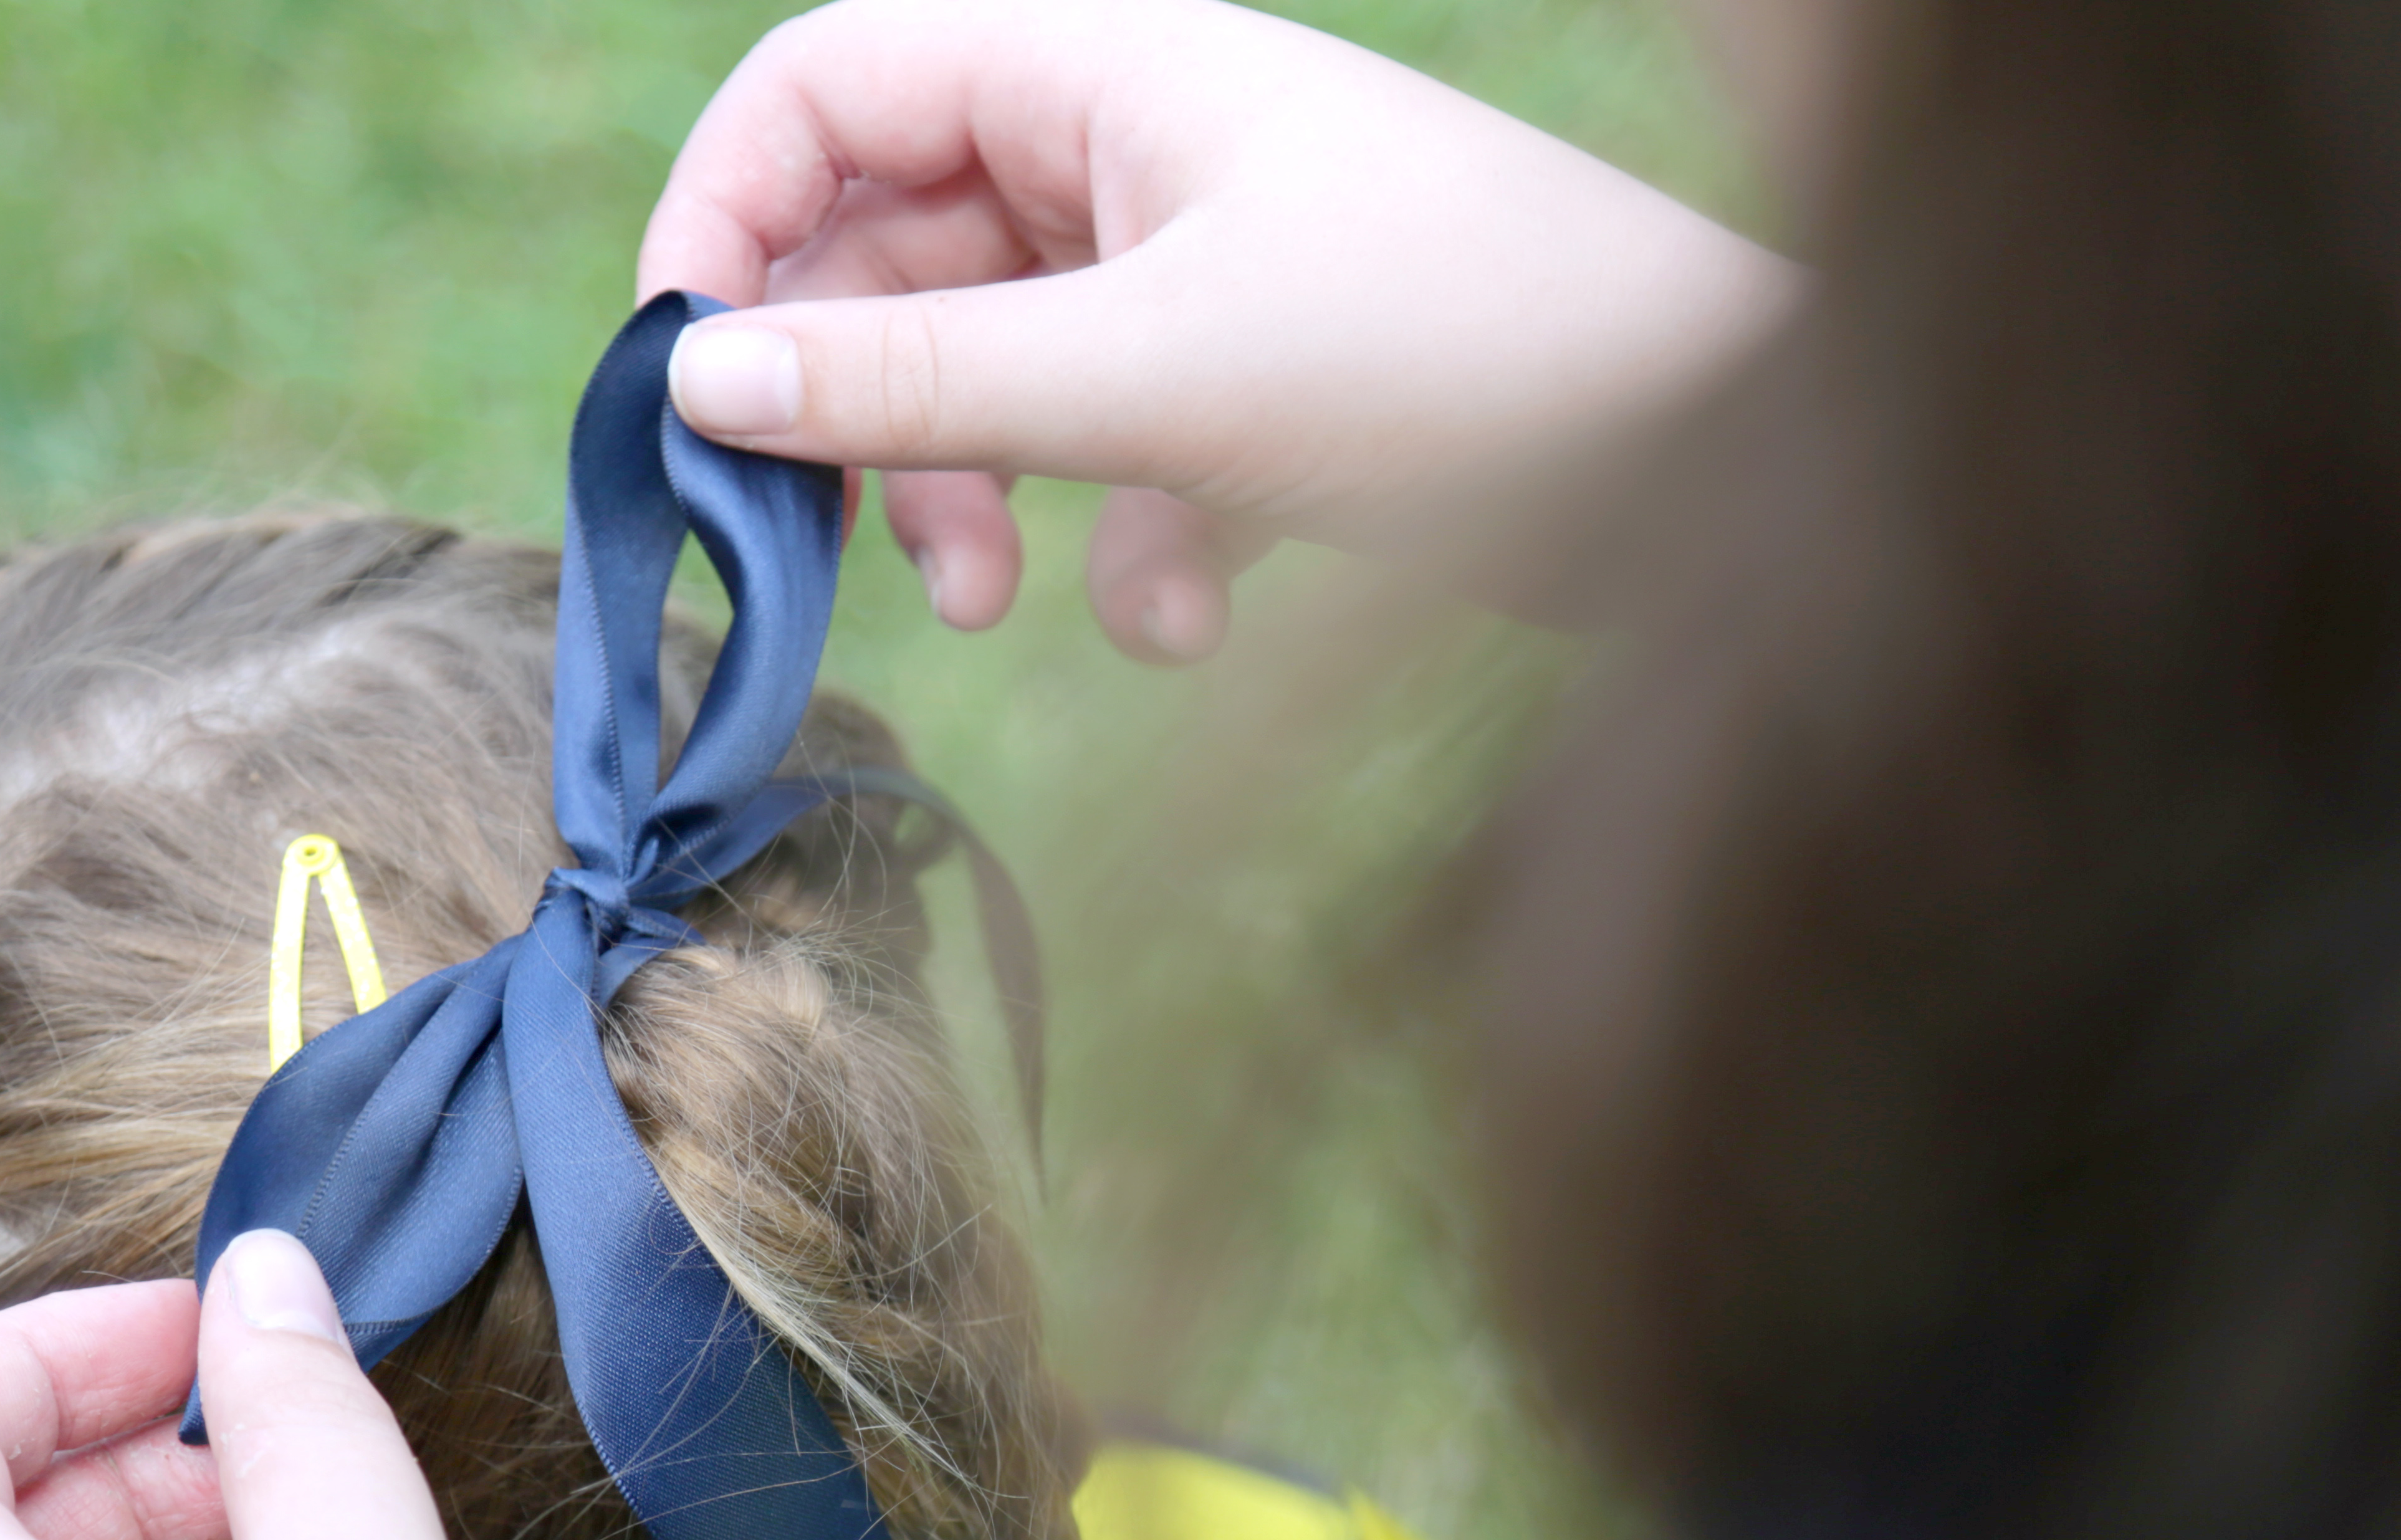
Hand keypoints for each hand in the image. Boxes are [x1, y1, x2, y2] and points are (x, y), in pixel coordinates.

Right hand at [640, 0, 1801, 659]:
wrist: (1719, 465)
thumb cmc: (1459, 363)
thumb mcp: (1153, 376)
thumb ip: (918, 387)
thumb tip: (698, 383)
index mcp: (1105, 63)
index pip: (827, 85)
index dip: (724, 219)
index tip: (681, 383)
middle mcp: (1143, 145)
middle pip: (897, 250)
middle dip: (863, 406)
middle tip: (826, 548)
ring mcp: (1207, 267)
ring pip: (1003, 371)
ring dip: (981, 495)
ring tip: (998, 602)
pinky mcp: (1269, 391)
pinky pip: (1129, 457)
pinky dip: (1135, 546)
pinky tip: (1197, 615)